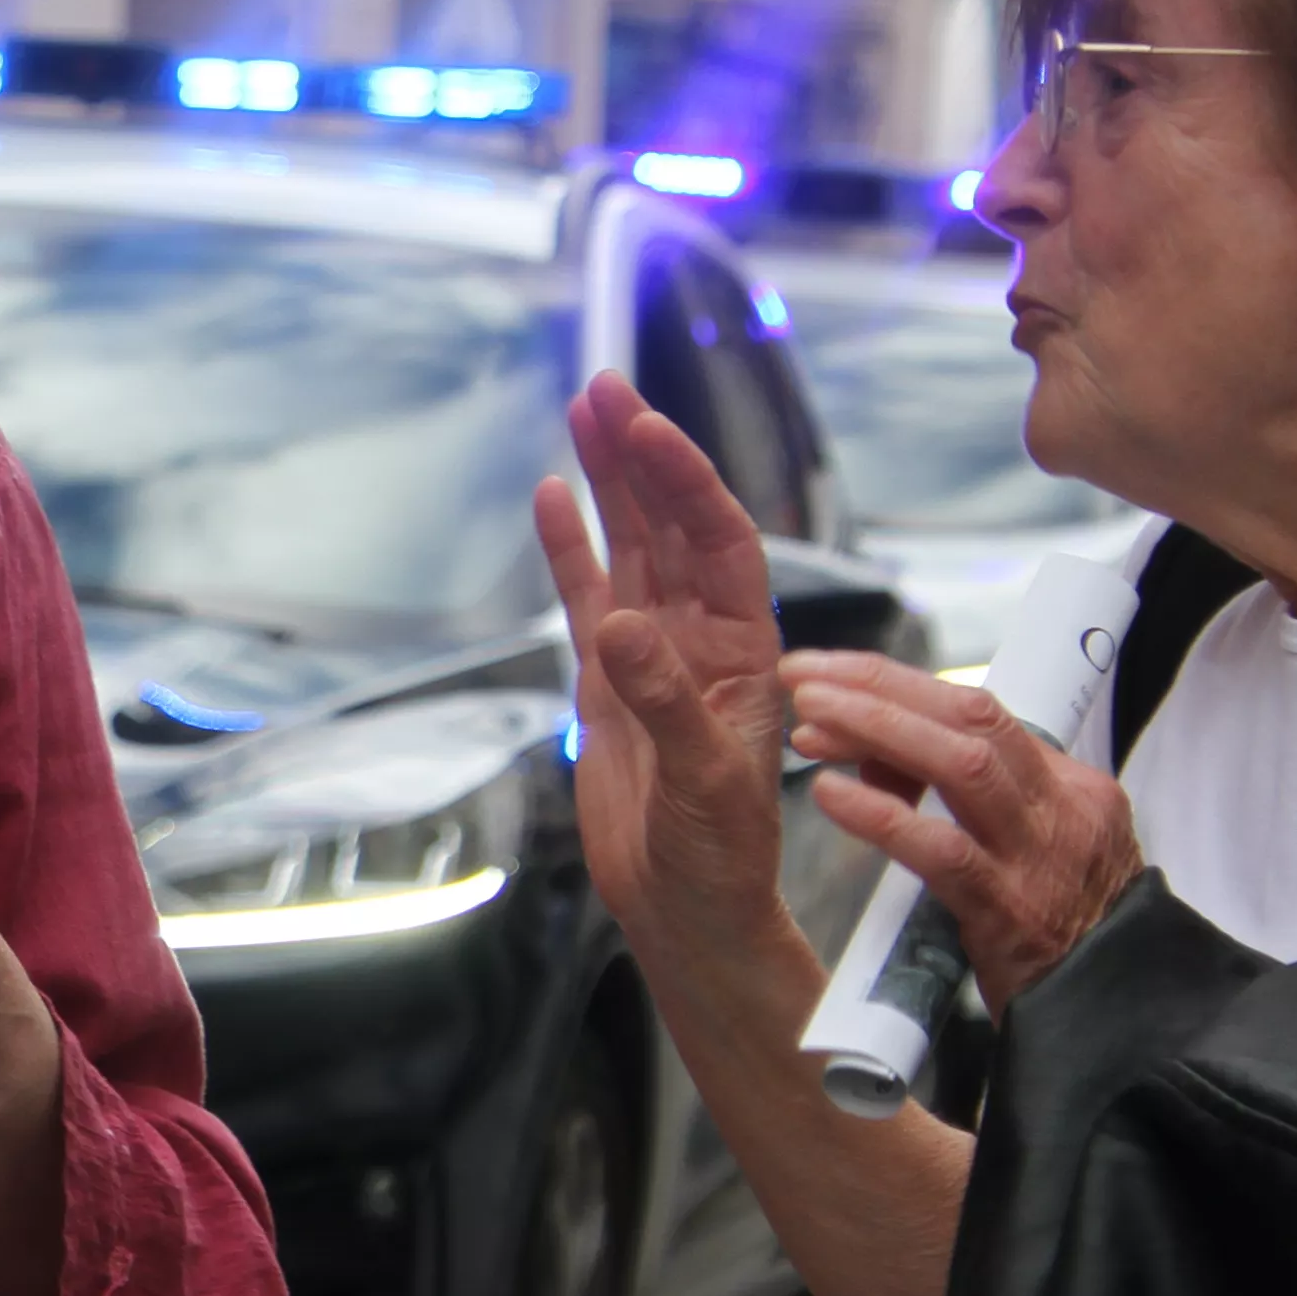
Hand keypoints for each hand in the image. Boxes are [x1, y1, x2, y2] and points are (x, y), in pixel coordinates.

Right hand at [534, 374, 799, 966]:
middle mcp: (702, 636)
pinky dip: (569, 547)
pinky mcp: (608, 680)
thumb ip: (663, 698)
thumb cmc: (718, 854)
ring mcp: (652, 652)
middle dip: (643, 454)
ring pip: (632, 547)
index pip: (719, 540)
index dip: (686, 481)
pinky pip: (587, 595)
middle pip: (673, 524)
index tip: (647, 428)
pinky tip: (552, 496)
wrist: (686, 908)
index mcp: (744, 649)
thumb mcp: (703, 779)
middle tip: (605, 387)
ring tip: (583, 411)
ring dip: (609, 481)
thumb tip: (619, 623)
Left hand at [774, 652, 1141, 1012]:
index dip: (898, 687)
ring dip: (877, 731)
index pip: (978, 711)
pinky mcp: (1013, 914)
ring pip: (962, 767)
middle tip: (802, 676)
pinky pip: (944, 852)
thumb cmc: (1055, 937)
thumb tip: (871, 749)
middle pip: (971, 719)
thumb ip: (959, 800)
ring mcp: (1041, 859)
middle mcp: (1062, 809)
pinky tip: (831, 795)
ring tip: (809, 720)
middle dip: (881, 688)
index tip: (830, 675)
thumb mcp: (1022, 850)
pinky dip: (883, 816)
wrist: (1112, 1021)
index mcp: (1068, 787)